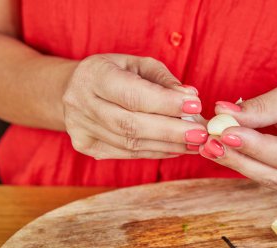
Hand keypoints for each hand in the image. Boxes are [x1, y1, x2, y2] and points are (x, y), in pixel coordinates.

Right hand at [63, 54, 206, 159]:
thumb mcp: (138, 64)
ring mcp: (80, 128)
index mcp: (93, 75)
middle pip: (131, 125)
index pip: (133, 95)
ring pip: (130, 144)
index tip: (196, 106)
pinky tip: (176, 149)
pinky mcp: (86, 146)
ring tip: (195, 143)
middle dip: (171, 132)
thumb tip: (191, 96)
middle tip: (201, 134)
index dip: (166, 103)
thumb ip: (163, 80)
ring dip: (168, 145)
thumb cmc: (114, 72)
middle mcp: (81, 103)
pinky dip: (156, 152)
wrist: (76, 90)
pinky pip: (127, 153)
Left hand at [200, 83, 276, 190]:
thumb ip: (260, 108)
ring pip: (264, 178)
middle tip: (210, 142)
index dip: (253, 146)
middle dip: (238, 158)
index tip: (224, 132)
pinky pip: (263, 175)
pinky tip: (222, 151)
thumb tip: (223, 113)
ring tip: (210, 146)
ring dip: (235, 162)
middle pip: (273, 174)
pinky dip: (242, 162)